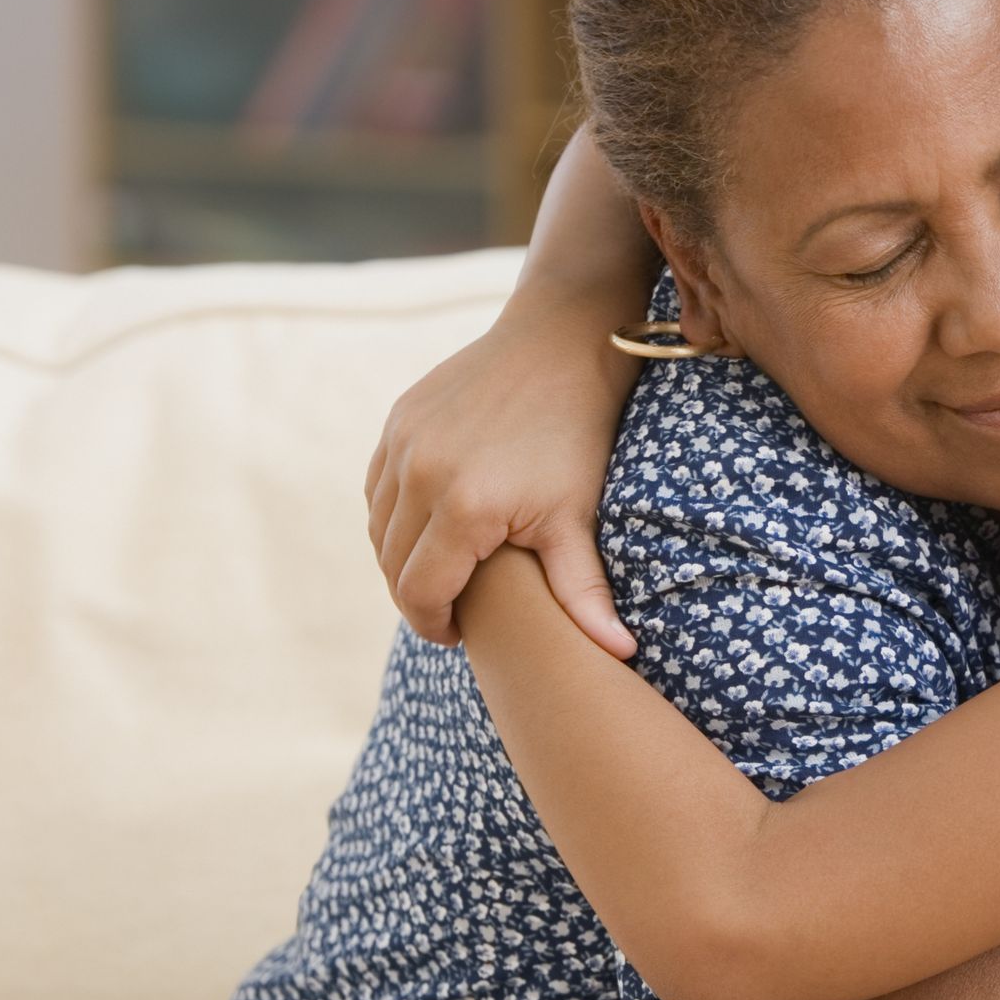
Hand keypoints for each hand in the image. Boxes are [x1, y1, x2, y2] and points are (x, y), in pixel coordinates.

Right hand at [364, 292, 636, 655]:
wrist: (561, 344)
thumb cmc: (578, 435)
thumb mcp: (579, 517)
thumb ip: (584, 593)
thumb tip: (621, 655)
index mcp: (463, 509)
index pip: (420, 593)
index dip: (435, 624)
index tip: (459, 636)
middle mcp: (419, 475)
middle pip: (392, 566)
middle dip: (417, 597)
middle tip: (451, 610)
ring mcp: (402, 443)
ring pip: (378, 527)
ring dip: (401, 558)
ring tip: (442, 572)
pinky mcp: (397, 420)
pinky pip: (378, 487)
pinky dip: (393, 516)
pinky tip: (429, 528)